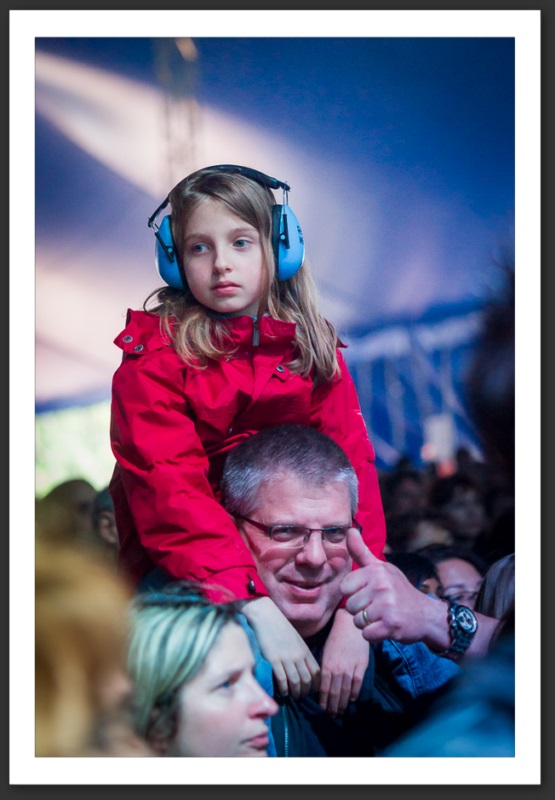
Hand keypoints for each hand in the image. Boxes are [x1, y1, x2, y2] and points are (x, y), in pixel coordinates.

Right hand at [241, 597, 320, 697]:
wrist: (266, 616)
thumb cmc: (280, 627)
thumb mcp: (296, 639)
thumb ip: (300, 653)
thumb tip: (302, 668)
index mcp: (305, 650)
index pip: (316, 672)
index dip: (316, 684)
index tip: (313, 691)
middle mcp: (298, 655)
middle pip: (307, 679)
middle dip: (305, 691)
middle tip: (301, 697)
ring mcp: (286, 658)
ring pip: (295, 681)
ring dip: (295, 692)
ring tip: (292, 696)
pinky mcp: (273, 659)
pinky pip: (282, 679)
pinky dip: (283, 689)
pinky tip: (283, 693)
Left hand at [319, 607, 368, 715]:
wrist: (349, 625)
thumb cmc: (335, 638)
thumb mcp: (325, 652)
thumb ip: (324, 668)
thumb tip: (323, 684)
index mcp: (326, 665)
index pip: (324, 689)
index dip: (324, 701)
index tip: (323, 710)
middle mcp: (337, 669)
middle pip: (335, 693)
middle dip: (333, 707)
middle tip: (332, 715)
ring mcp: (350, 668)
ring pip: (346, 691)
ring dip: (343, 704)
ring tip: (341, 711)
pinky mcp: (361, 665)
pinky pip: (357, 684)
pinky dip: (354, 694)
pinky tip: (352, 700)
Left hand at [340, 528, 433, 643]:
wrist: (426, 615)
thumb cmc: (398, 590)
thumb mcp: (382, 568)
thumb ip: (361, 552)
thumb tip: (349, 530)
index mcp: (376, 571)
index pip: (345, 587)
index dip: (354, 593)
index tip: (369, 593)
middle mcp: (381, 585)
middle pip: (350, 606)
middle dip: (361, 610)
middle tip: (378, 607)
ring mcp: (387, 605)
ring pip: (357, 621)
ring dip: (367, 623)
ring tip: (381, 616)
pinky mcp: (391, 624)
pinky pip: (366, 634)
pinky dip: (374, 635)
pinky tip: (385, 627)